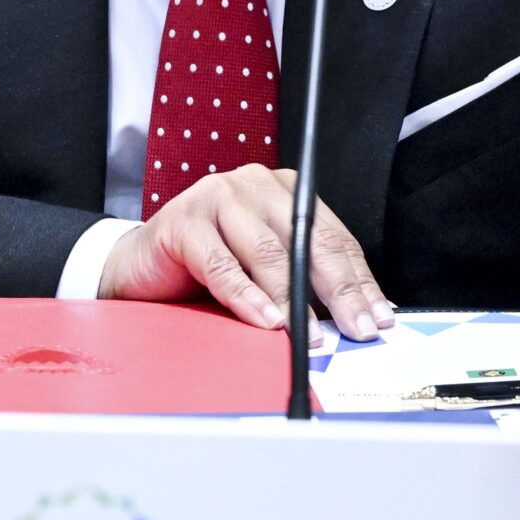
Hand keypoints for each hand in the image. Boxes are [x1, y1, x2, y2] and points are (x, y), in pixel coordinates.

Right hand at [99, 165, 396, 340]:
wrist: (140, 268)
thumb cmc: (207, 270)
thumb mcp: (264, 274)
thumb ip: (303, 283)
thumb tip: (353, 316)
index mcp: (285, 193)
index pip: (334, 238)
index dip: (359, 281)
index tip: (379, 316)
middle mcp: (255, 185)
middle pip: (309, 242)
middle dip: (339, 291)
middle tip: (356, 328)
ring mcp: (217, 197)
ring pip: (268, 252)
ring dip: (293, 299)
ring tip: (310, 334)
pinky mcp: (183, 221)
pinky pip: (223, 265)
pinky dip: (247, 298)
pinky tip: (265, 320)